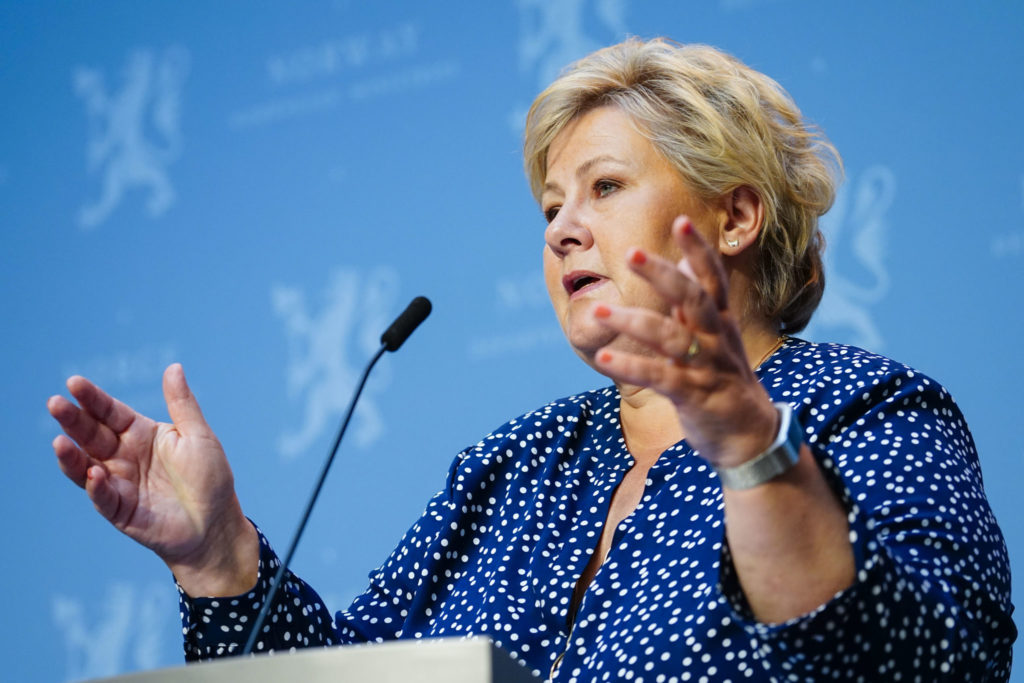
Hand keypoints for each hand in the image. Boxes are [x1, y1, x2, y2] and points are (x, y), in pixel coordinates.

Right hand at [48, 364, 256, 594]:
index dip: (92, 399)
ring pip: (86, 466)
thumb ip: (182, 404)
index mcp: (141, 434)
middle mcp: (124, 456)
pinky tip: (95, 474)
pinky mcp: (120, 511)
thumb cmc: (210, 478)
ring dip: (71, 455)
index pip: (110, 412)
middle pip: (92, 435)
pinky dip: (97, 487)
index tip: (74, 383)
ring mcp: (119, 483)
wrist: (215, 524)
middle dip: (73, 420)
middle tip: (56, 404)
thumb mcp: (198, 436)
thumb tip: (173, 366)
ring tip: (60, 441)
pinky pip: (103, 497)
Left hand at [591, 216, 777, 467]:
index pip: (712, 279)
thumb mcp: (716, 339)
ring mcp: (707, 368)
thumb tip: (683, 264)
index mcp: (720, 323)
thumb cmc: (725, 382)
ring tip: (599, 311)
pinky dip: (631, 366)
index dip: (699, 250)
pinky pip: (660, 378)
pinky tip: (604, 359)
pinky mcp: (694, 396)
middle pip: (693, 299)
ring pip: (671, 338)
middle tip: (631, 252)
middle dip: (663, 274)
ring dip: (634, 321)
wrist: (751, 439)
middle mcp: (716, 340)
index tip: (681, 220)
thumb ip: (697, 304)